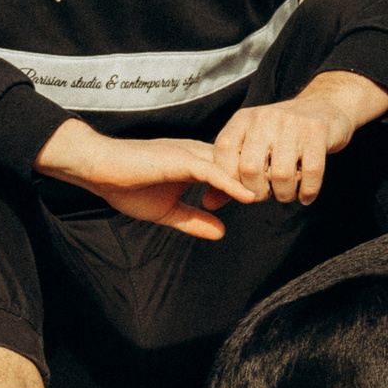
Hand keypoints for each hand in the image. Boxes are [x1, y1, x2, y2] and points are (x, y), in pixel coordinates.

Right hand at [34, 121, 255, 239]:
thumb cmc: (126, 186)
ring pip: (232, 165)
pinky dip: (230, 184)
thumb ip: (194, 220)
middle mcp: (199, 154)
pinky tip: (247, 196)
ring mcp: (190, 154)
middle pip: (241, 163)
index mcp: (198, 162)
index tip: (276, 198)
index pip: (236, 169)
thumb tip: (221, 233)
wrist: (97, 168)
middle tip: (289, 193)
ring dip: (254, 181)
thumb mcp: (167, 212)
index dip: (256, 183)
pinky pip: (211, 171)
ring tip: (276, 196)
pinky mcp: (179, 159)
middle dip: (265, 177)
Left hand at [213, 71, 387, 204]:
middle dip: (258, 192)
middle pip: (250, 168)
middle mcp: (265, 118)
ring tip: (287, 194)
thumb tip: (209, 204)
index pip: (223, 151)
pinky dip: (308, 191)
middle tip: (267, 194)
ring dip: (284, 194)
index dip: (229, 177)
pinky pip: (311, 172)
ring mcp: (293, 123)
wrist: (325, 105)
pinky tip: (306, 197)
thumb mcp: (252, 144)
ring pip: (281, 174)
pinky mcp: (317, 132)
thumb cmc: (283, 133)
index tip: (242, 189)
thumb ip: (230, 172)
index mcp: (243, 119)